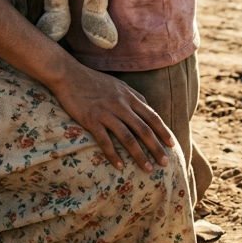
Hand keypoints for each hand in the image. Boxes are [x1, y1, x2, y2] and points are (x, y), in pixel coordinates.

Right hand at [50, 63, 174, 172]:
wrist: (68, 74)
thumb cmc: (92, 80)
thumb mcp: (117, 85)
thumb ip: (133, 95)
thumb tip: (147, 105)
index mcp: (129, 97)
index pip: (152, 116)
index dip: (163, 131)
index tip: (172, 145)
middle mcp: (121, 105)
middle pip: (143, 129)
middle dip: (156, 147)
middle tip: (165, 163)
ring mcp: (106, 112)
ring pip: (128, 137)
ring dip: (139, 154)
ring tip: (148, 168)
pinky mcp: (91, 119)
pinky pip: (105, 140)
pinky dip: (113, 155)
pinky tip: (120, 167)